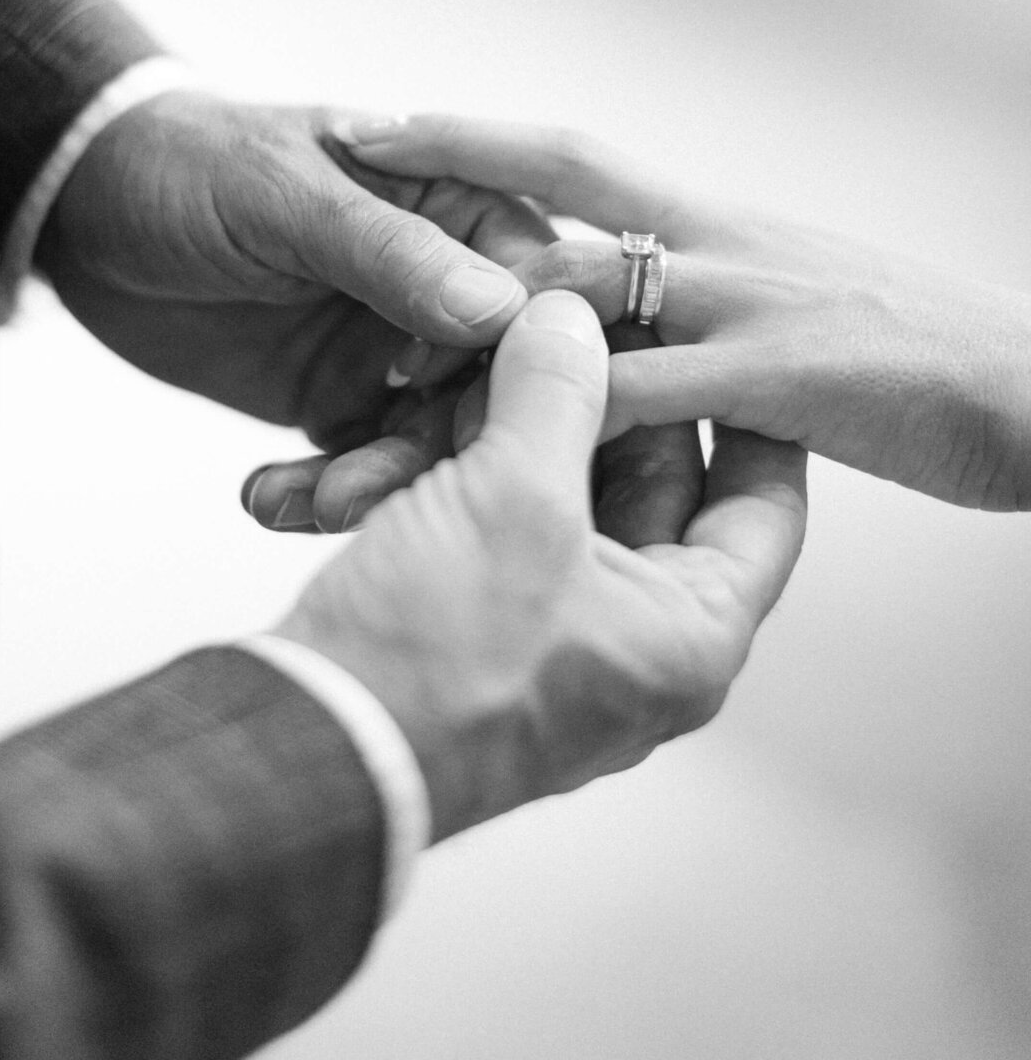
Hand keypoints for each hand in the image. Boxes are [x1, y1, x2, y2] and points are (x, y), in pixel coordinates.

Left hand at [34, 92, 551, 515]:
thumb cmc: (191, 163)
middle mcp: (447, 285)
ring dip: (388, 479)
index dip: (521, 352)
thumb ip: (390, 253)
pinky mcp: (344, 403)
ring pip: (437, 437)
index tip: (474, 400)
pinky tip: (272, 500)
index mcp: (459, 208)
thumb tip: (501, 312)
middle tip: (388, 478)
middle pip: (499, 379)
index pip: (536, 286)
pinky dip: (330, 493)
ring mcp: (398, 350)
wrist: (85, 208)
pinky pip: (367, 465)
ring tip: (322, 502)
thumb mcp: (286, 197)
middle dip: (453, 437)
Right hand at [275, 291, 806, 840]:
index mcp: (691, 632)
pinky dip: (453, 476)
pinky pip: (489, 526)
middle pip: (649, 483)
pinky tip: (408, 430)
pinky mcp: (478, 627)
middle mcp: (637, 641)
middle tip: (574, 322)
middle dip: (597, 399)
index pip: (763, 500)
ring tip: (472, 369)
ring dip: (505, 431)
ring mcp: (555, 637)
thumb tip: (574, 321)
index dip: (747, 408)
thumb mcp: (515, 497)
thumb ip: (557, 391)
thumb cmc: (438, 659)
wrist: (308, 751)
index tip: (725, 338)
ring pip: (556, 495)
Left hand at [331, 114, 1030, 509]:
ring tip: (383, 365)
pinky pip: (641, 390)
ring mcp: (741, 299)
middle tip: (346, 143)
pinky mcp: (773, 375)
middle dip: (449, 158)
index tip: (390, 124)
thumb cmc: (918, 358)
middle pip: (558, 176)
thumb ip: (707, 304)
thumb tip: (638, 322)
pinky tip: (493, 442)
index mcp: (712, 222)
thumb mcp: (794, 308)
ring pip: (579, 287)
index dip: (480, 138)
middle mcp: (714, 239)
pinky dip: (561, 412)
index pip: (573, 160)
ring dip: (479, 319)